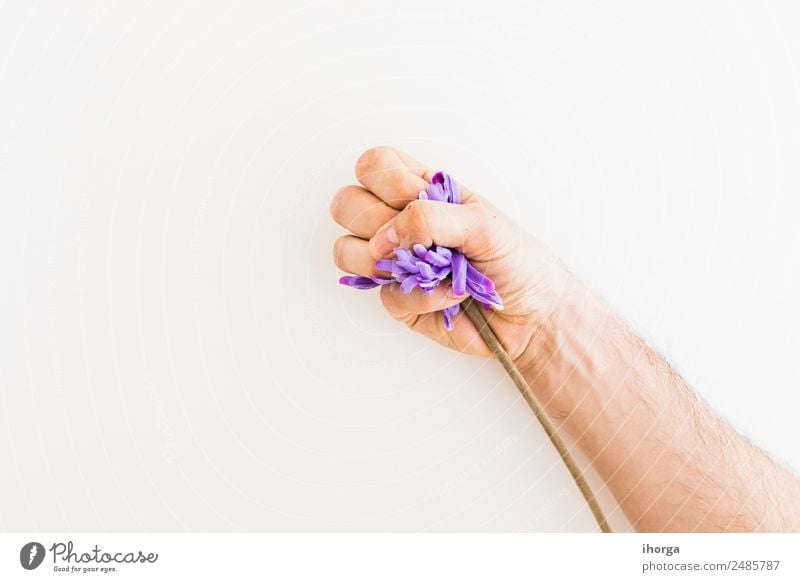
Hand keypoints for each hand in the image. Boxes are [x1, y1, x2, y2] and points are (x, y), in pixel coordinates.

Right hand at [330, 146, 574, 362]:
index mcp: (420, 192)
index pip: (374, 165)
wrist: (532, 314)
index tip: (415, 198)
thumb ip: (431, 217)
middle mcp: (400, 222)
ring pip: (346, 251)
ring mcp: (394, 262)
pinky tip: (449, 295)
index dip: (384, 179)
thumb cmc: (516, 259)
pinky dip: (421, 296)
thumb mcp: (482, 222)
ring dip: (387, 261)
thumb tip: (385, 236)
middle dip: (377, 220)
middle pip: (346, 204)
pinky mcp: (398, 299)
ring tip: (431, 268)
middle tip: (420, 237)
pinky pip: (384, 294)